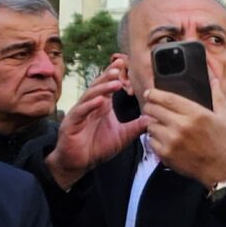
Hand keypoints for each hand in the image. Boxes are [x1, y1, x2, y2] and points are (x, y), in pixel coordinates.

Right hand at [44, 55, 143, 190]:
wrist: (79, 163)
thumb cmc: (98, 147)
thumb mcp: (123, 135)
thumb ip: (136, 126)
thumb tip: (153, 119)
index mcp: (102, 106)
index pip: (107, 86)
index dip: (113, 74)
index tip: (123, 64)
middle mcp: (90, 106)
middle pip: (98, 86)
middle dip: (108, 76)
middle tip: (119, 68)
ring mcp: (80, 113)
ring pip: (90, 95)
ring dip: (102, 88)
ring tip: (115, 82)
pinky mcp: (72, 123)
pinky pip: (81, 111)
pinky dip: (90, 105)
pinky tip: (100, 101)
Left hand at [143, 84, 225, 186]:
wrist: (220, 169)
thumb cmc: (224, 142)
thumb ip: (218, 96)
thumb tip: (214, 80)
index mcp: (196, 114)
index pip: (167, 98)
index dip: (154, 93)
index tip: (150, 93)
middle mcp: (181, 125)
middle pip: (154, 109)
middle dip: (151, 107)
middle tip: (153, 109)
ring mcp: (172, 140)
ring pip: (150, 125)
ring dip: (154, 124)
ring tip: (162, 126)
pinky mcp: (166, 154)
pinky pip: (151, 141)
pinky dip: (155, 139)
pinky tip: (164, 139)